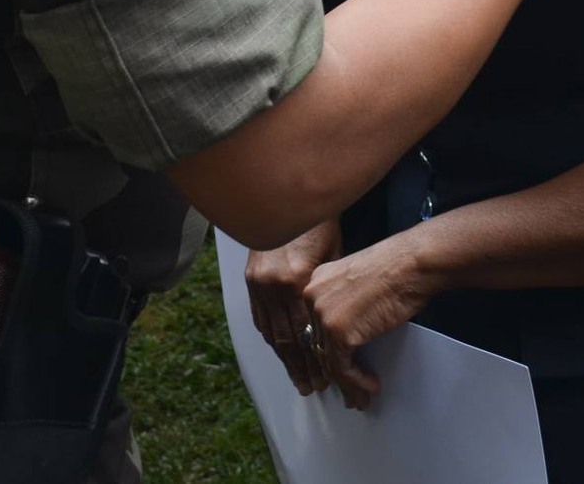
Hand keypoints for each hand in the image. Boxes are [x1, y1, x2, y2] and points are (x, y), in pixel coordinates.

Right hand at [246, 219, 340, 395]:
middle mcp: (275, 284)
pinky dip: (270, 336)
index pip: (308, 332)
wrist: (287, 197)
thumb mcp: (332, 256)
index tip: (327, 376)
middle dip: (301, 367)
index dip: (318, 357)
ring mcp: (259, 282)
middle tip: (311, 387)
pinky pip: (259, 316)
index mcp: (297, 279)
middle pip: (288, 339)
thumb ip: (326, 291)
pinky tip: (280, 351)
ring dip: (285, 358)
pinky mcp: (250, 278)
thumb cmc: (319, 224)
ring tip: (297, 378)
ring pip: (271, 332)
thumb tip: (333, 325)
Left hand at [303, 231, 443, 408]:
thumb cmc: (396, 268)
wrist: (410, 264)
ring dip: (347, 384)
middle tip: (348, 390)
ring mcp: (323, 315)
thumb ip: (343, 301)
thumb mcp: (357, 281)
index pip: (312, 324)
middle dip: (333, 372)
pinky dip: (356, 382)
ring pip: (329, 361)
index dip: (324, 351)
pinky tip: (370, 386)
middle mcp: (312, 296)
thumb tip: (347, 333)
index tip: (334, 369)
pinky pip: (343, 368)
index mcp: (315, 281)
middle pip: (317, 344)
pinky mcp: (338, 333)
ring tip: (361, 396)